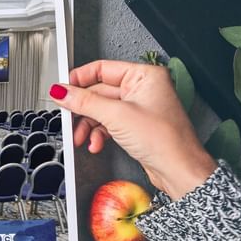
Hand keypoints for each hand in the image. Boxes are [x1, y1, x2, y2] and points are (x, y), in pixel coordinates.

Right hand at [49, 59, 216, 199]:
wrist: (179, 171)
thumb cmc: (165, 140)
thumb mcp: (116, 116)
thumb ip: (85, 102)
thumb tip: (62, 91)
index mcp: (144, 76)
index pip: (102, 69)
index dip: (80, 79)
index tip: (63, 89)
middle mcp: (142, 89)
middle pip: (99, 92)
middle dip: (82, 109)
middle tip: (66, 115)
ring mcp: (138, 108)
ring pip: (101, 110)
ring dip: (88, 125)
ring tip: (80, 137)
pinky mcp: (135, 125)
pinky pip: (108, 124)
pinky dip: (98, 134)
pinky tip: (95, 143)